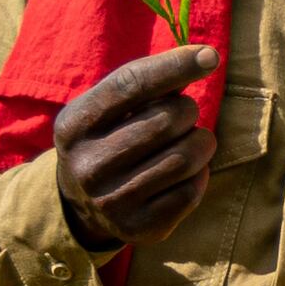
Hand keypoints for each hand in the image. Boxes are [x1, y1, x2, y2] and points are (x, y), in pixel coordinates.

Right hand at [54, 46, 219, 250]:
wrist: (81, 204)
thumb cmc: (108, 138)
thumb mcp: (110, 109)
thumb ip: (147, 84)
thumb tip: (204, 58)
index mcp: (74, 125)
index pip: (130, 84)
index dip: (174, 66)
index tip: (210, 56)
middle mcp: (87, 165)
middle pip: (166, 120)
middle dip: (187, 111)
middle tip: (184, 115)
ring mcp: (111, 201)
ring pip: (185, 157)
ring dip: (201, 142)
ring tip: (191, 141)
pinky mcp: (138, 228)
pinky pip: (191, 191)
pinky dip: (199, 175)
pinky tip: (186, 172)